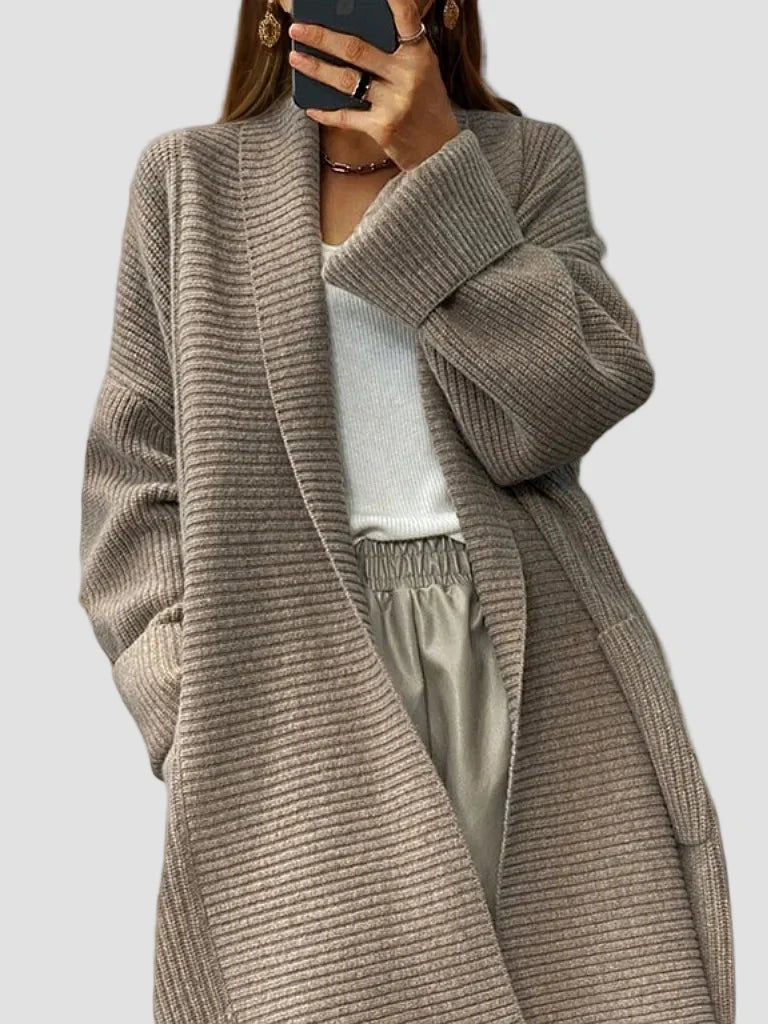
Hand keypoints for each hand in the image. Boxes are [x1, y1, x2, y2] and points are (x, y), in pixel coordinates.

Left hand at [287, 0, 460, 170]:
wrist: (441, 152)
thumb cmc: (427, 106)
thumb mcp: (423, 72)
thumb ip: (397, 52)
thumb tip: (351, 37)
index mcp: (420, 55)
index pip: (406, 18)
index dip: (393, 0)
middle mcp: (407, 76)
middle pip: (357, 49)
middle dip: (322, 37)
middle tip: (297, 29)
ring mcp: (394, 103)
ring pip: (346, 80)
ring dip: (316, 69)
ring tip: (296, 58)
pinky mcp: (382, 128)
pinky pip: (346, 117)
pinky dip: (326, 112)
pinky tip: (310, 106)